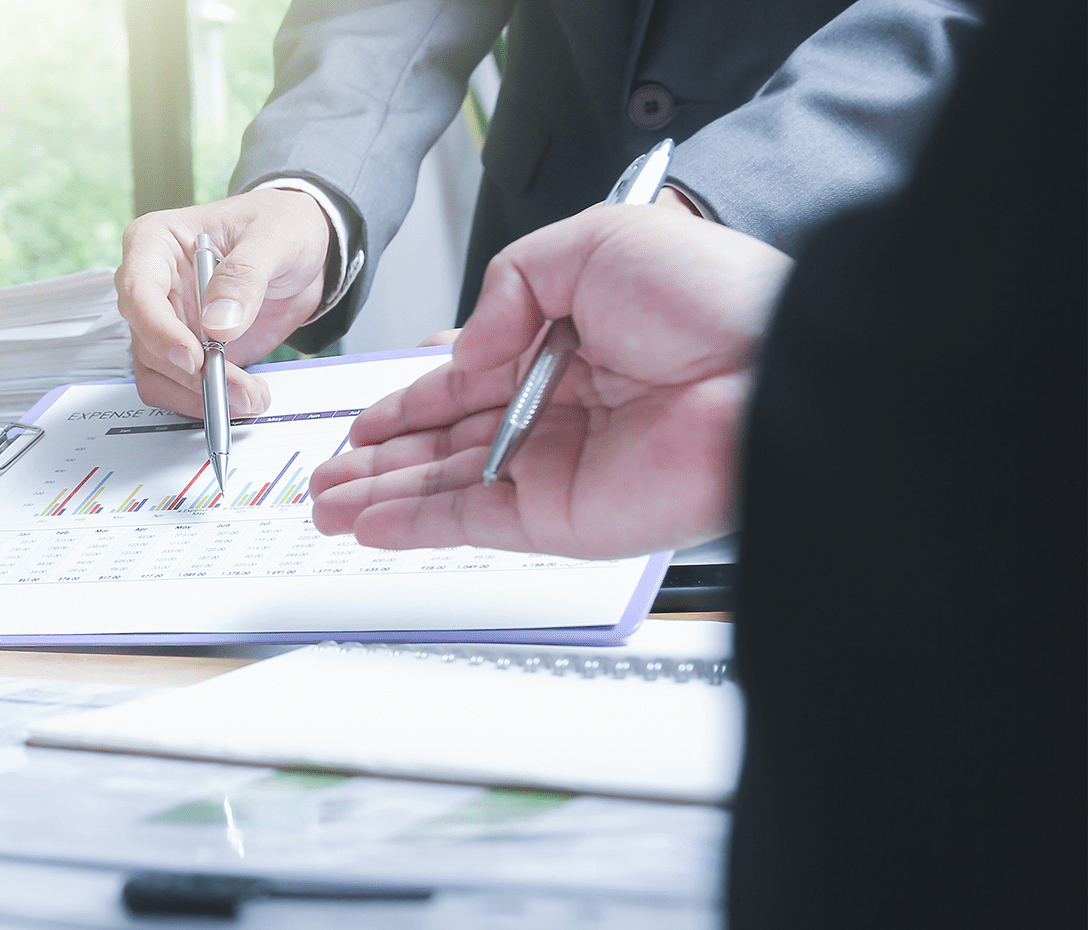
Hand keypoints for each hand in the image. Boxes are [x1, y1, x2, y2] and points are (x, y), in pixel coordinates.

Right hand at [115, 188, 329, 418]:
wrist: (303, 252)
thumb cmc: (280, 224)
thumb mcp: (274, 236)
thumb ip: (245, 275)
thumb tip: (217, 323)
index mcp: (157, 243)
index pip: (138, 290)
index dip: (159, 329)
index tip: (193, 357)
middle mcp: (154, 285)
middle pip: (145, 340)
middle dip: (189, 373)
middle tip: (236, 388)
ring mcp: (167, 322)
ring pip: (157, 373)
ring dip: (199, 395)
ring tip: (249, 395)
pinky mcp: (185, 351)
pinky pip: (177, 387)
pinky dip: (204, 401)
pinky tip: (242, 395)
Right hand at [310, 206, 790, 557]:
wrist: (771, 369)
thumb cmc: (713, 301)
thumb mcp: (595, 242)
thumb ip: (512, 283)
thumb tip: (463, 345)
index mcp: (570, 349)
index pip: (468, 381)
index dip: (409, 400)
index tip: (364, 417)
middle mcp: (560, 415)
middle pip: (444, 444)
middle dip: (378, 459)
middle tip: (326, 473)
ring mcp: (557, 470)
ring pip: (444, 488)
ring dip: (378, 497)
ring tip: (321, 505)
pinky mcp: (561, 518)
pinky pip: (470, 523)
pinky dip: (413, 525)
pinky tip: (366, 523)